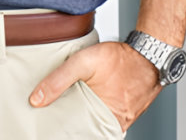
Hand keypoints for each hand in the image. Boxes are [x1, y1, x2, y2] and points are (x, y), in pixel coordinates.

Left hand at [29, 40, 160, 131]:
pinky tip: (83, 105)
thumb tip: (36, 100)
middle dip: (70, 128)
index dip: (64, 134)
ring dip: (81, 121)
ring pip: (95, 126)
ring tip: (65, 113)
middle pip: (85, 133)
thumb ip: (59, 80)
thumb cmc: (120, 59)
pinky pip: (104, 119)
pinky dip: (93, 115)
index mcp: (104, 120)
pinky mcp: (124, 113)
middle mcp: (114, 125)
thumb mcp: (84, 62)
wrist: (149, 54)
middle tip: (53, 121)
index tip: (49, 131)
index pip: (77, 137)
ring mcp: (120, 120)